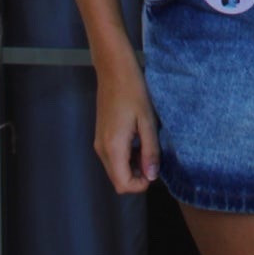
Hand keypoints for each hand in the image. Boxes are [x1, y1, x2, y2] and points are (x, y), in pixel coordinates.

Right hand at [94, 53, 160, 193]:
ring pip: (115, 170)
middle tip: (152, 158)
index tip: (154, 169)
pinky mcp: (100, 136)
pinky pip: (112, 158)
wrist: (114, 70)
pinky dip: (126, 157)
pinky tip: (137, 140)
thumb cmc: (134, 91)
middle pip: (117, 180)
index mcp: (113, 147)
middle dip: (137, 177)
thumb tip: (152, 177)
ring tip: (146, 147)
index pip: (123, 184)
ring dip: (132, 167)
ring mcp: (99, 143)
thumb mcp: (147, 121)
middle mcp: (101, 149)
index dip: (140, 184)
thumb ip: (150, 151)